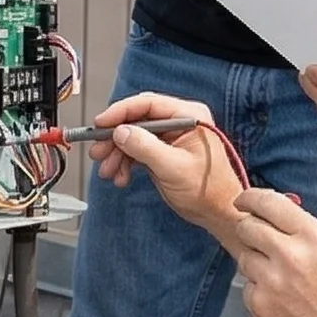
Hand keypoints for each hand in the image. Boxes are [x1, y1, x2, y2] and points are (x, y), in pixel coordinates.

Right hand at [89, 93, 238, 233]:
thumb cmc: (209, 190)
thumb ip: (145, 147)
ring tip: (107, 171)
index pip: (148, 104)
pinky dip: (125, 163)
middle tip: (99, 151)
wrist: (218, 213)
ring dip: (117, 154)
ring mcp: (169, 137)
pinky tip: (120, 176)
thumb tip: (121, 131)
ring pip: (133, 137)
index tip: (101, 123)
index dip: (120, 112)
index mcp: (188, 116)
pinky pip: (136, 151)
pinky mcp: (162, 152)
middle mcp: (178, 122)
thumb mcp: (173, 168)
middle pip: (136, 120)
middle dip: (115, 138)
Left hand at [220, 189, 316, 316]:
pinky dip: (258, 290)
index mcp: (314, 237)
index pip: (268, 202)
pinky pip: (247, 286)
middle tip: (259, 240)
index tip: (243, 200)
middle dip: (250, 230)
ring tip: (281, 278)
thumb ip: (302, 230)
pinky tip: (280, 299)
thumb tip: (272, 213)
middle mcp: (291, 256)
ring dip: (256, 263)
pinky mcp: (260, 304)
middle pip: (247, 227)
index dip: (250, 198)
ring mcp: (272, 281)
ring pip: (244, 257)